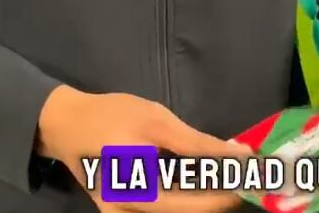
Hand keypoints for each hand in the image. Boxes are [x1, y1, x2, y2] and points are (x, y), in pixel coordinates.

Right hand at [37, 85, 249, 212]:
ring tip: (226, 176)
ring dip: (203, 197)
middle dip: (219, 197)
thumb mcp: (155, 120)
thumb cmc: (111, 115)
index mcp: (140, 192)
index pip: (196, 202)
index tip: (252, 178)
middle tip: (244, 177)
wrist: (66, 123)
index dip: (227, 192)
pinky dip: (181, 197)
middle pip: (186, 212)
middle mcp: (131, 212)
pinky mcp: (121, 211)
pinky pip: (159, 207)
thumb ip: (195, 142)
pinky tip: (197, 181)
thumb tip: (234, 154)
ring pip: (174, 211)